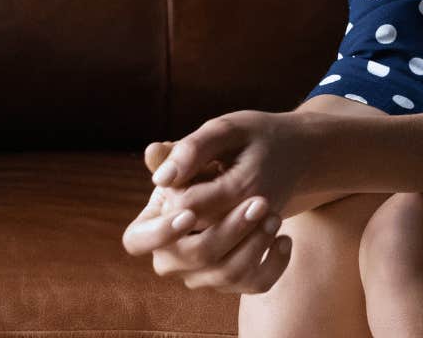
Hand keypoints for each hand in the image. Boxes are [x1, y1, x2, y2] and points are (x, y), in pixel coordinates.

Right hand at [120, 111, 318, 292]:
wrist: (271, 162)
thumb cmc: (233, 147)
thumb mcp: (218, 137)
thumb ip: (187, 147)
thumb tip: (153, 151)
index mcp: (155, 219)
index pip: (137, 241)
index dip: (159, 234)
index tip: (190, 215)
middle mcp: (173, 253)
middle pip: (191, 258)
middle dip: (227, 232)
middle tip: (260, 202)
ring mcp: (203, 271)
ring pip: (224, 275)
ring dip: (254, 245)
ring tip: (277, 214)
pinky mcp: (235, 279)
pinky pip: (253, 285)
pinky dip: (273, 265)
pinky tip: (285, 238)